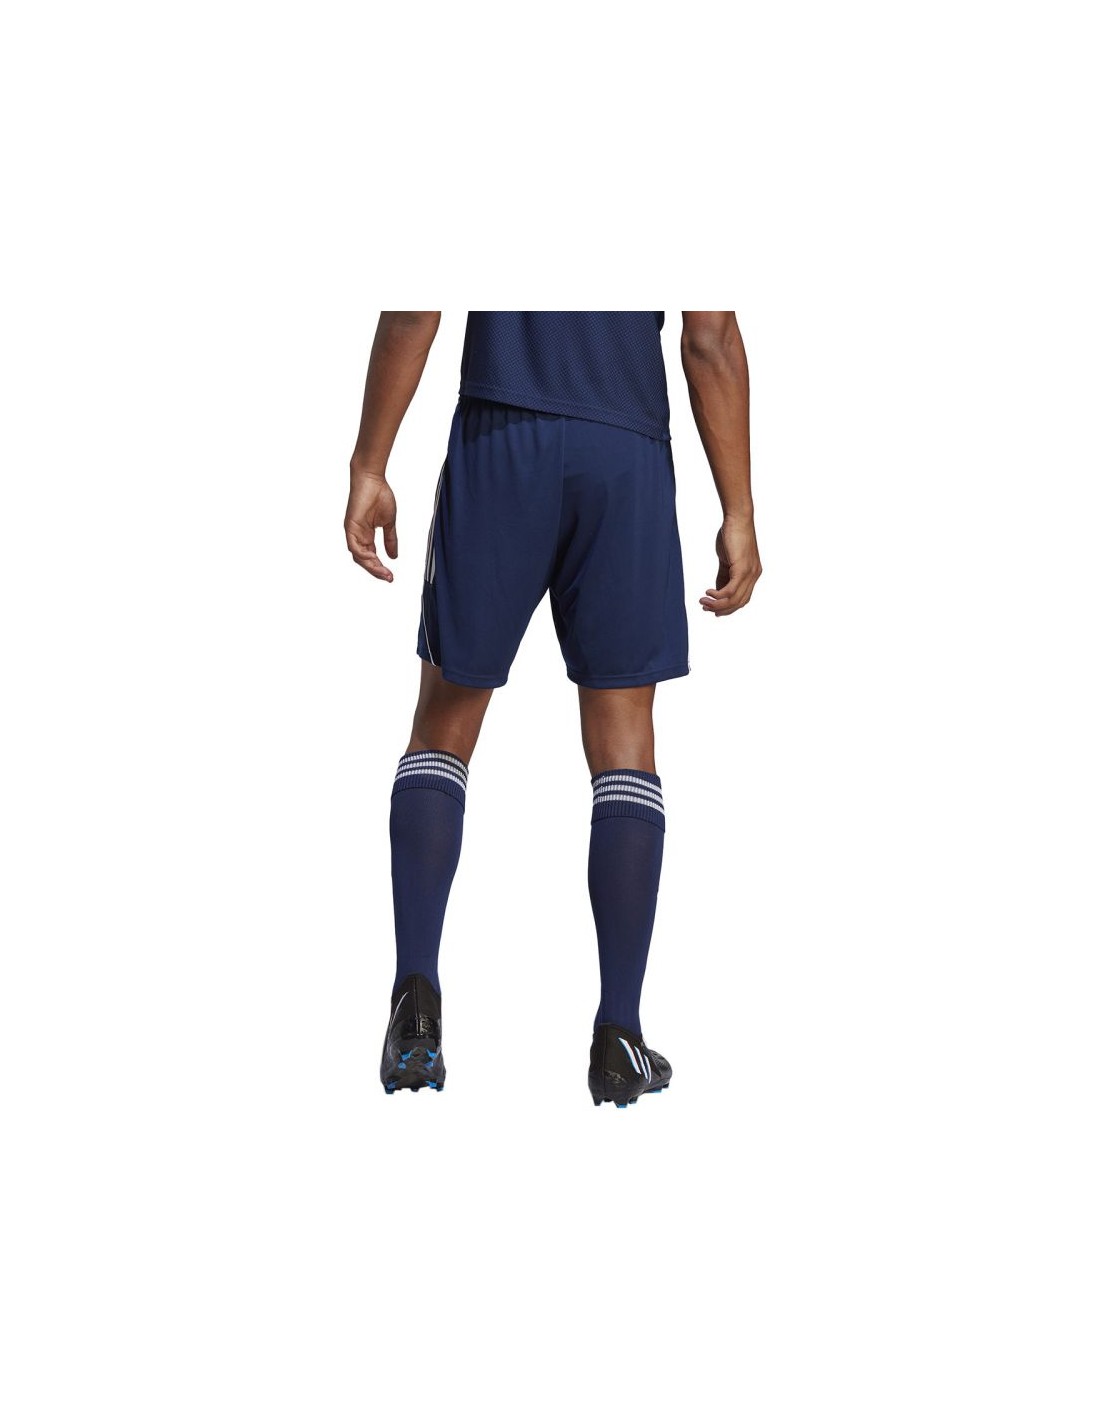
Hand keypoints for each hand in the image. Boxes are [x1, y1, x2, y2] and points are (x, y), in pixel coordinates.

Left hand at [345, 466, 397, 580]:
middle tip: (388, 578)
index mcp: (366, 535)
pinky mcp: (350, 526)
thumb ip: (390, 540)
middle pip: (364, 560)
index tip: (391, 576)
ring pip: (359, 556)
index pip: (371, 557)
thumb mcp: (389, 523)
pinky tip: (373, 560)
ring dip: (371, 566)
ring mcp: (353, 532)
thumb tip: (394, 557)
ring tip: (383, 572)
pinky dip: (363, 555)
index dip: (380, 568)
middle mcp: (358, 536)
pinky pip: (354, 546)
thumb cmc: (380, 495)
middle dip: (376, 571)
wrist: (372, 479)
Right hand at [700, 514, 761, 615]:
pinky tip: (708, 594)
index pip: (742, 598)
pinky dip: (718, 596)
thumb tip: (717, 591)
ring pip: (734, 599)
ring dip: (717, 604)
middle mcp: (754, 575)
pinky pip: (730, 590)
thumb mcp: (727, 560)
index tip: (714, 610)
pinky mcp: (742, 569)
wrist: (738, 518)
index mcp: (752, 574)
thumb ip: (724, 575)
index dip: (729, 607)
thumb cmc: (732, 534)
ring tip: (704, 603)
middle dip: (722, 609)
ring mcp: (750, 573)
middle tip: (706, 609)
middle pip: (739, 602)